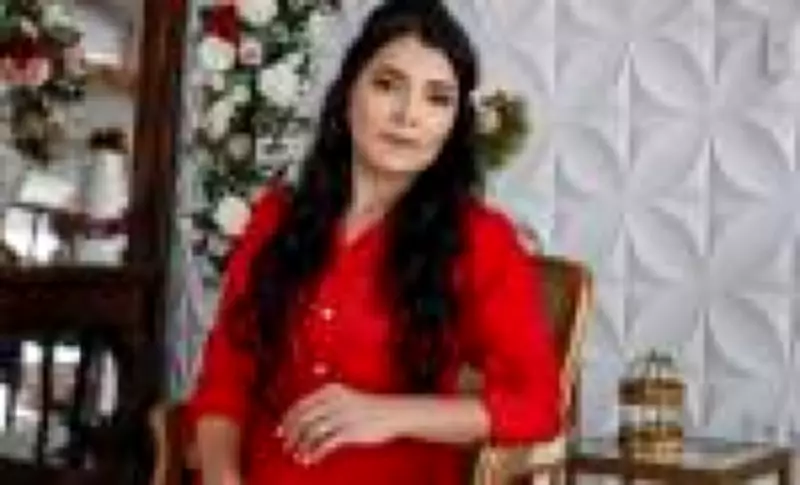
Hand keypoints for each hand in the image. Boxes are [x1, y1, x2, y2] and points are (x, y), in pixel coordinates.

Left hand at [278, 383, 405, 464]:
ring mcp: (342, 416)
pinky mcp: (350, 432)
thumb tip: (304, 418)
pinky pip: (325, 445)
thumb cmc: (370, 407)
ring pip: (312, 433)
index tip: (279, 432)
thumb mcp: (347, 397)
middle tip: (286, 447)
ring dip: (301, 447)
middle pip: (303, 419)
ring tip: (298, 456)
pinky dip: (314, 453)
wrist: (394, 413)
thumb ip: (327, 403)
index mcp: (331, 390)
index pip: (301, 405)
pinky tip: (311, 460)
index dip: (287, 420)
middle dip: (291, 435)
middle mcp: (334, 401)